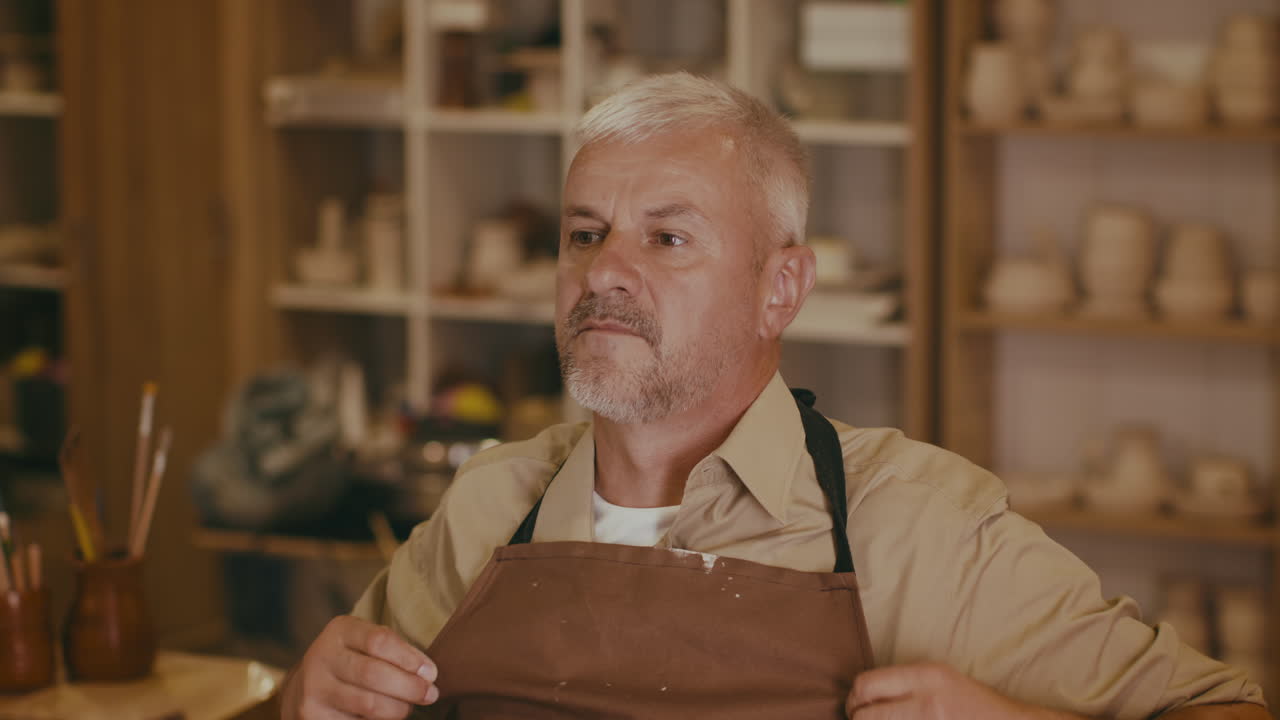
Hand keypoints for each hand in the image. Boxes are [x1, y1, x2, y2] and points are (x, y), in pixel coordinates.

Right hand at [281, 615, 439, 719]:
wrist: (307, 685)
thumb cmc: (353, 659)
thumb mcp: (368, 643)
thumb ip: (396, 651)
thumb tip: (428, 674)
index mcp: (340, 631)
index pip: (378, 641)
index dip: (409, 659)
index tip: (430, 673)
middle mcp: (322, 657)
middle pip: (373, 674)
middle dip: (409, 687)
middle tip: (430, 694)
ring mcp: (314, 689)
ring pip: (367, 704)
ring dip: (398, 708)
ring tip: (409, 707)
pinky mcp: (313, 716)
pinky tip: (386, 715)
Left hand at [847, 663, 1069, 719]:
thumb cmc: (974, 704)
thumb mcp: (941, 680)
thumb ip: (905, 683)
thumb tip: (863, 694)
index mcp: (927, 676)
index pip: (867, 684)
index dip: (854, 699)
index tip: (855, 706)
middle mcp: (927, 702)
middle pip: (865, 714)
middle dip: (857, 719)